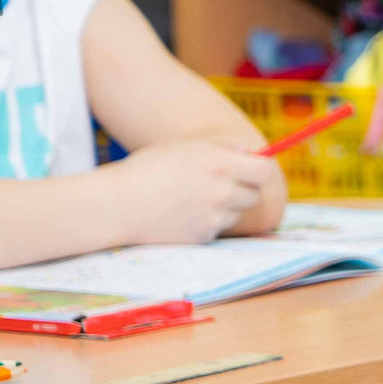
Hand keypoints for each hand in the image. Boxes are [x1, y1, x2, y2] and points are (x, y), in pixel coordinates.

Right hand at [111, 141, 285, 245]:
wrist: (117, 205)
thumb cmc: (148, 169)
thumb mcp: (184, 147)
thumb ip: (221, 146)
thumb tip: (249, 150)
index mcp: (219, 165)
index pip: (265, 171)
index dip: (260, 170)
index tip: (251, 170)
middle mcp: (222, 193)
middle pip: (254, 195)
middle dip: (243, 189)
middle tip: (219, 184)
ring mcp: (214, 218)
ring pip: (235, 213)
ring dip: (224, 206)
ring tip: (192, 199)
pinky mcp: (203, 237)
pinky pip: (217, 227)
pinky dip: (207, 222)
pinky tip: (181, 214)